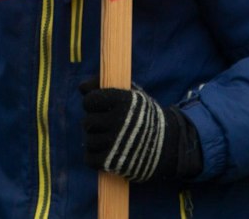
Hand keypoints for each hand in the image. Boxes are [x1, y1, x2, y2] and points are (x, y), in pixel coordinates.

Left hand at [80, 83, 201, 184]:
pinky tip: (107, 152)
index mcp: (123, 100)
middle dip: (96, 123)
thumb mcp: (132, 94)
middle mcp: (118, 120)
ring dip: (96, 140)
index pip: (89, 100)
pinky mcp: (111, 162)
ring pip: (88, 140)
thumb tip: (82, 87)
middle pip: (87, 121)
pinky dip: (95, 157)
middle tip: (108, 125)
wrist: (166, 146)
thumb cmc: (144, 116)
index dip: (93, 103)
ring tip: (111, 140)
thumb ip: (106, 86)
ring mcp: (114, 142)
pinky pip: (89, 158)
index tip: (101, 107)